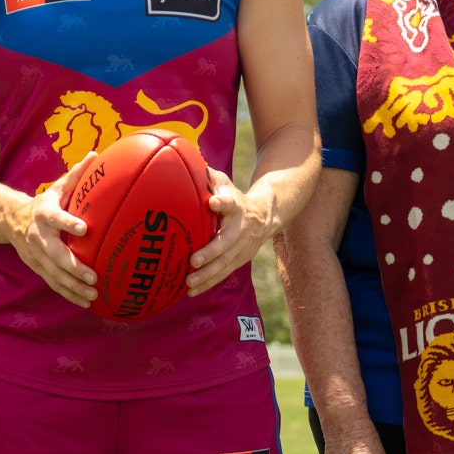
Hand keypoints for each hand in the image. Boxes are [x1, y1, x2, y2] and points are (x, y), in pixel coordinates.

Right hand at [0, 152, 98, 306]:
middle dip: (73, 267)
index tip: (83, 229)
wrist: (11, 220)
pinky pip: (54, 283)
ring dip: (73, 286)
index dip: (68, 222)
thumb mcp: (56, 188)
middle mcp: (38, 237)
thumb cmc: (44, 202)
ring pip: (54, 274)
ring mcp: (36, 255)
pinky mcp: (38, 267)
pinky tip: (85, 302)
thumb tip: (96, 155)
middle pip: (55, 254)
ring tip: (93, 294)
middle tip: (93, 275)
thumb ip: (76, 175)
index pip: (56, 218)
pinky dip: (69, 294)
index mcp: (44, 214)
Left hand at [187, 167, 277, 295]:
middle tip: (193, 261)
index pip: (230, 203)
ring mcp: (242, 248)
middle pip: (226, 243)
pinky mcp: (239, 260)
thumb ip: (209, 177)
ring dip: (207, 275)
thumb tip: (186, 162)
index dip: (222, 202)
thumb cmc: (235, 198)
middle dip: (210, 253)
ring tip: (189, 282)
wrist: (266, 216)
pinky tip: (191, 291)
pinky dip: (208, 283)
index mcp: (237, 207)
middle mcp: (241, 229)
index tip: (214, 202)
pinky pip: (222, 274)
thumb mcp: (226, 184)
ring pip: (224, 264)